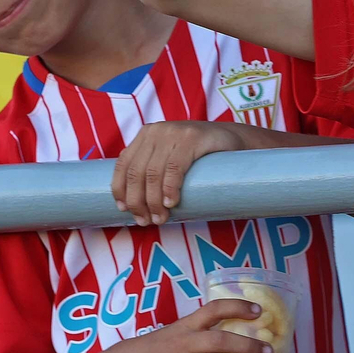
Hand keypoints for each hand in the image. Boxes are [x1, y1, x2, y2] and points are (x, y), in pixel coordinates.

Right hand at [105, 298, 273, 352]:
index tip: (260, 311)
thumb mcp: (175, 332)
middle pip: (219, 341)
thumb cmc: (155, 349)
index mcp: (185, 327)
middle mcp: (182, 345)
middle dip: (247, 346)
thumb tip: (238, 334)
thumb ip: (200, 332)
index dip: (237, 307)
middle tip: (269, 352)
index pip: (213, 309)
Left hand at [113, 121, 245, 225]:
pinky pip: (174, 167)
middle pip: (136, 172)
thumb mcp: (170, 156)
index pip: (123, 164)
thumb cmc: (200, 155)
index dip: (120, 189)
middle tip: (145, 221)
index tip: (124, 210)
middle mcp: (156, 131)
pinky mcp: (192, 138)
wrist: (234, 139)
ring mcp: (173, 132)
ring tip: (160, 218)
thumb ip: (154, 168)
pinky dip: (170, 188)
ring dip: (153, 201)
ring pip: (153, 173)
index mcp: (146, 135)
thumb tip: (134, 202)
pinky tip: (172, 203)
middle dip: (137, 201)